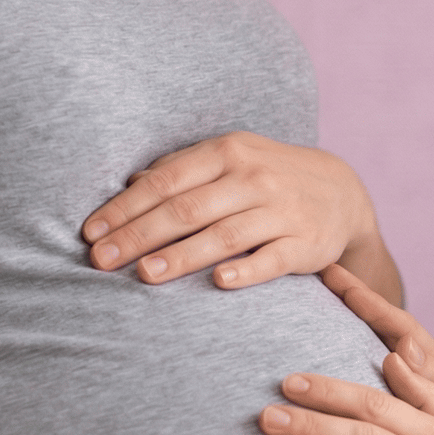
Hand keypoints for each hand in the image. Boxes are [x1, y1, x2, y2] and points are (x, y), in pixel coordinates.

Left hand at [81, 132, 403, 303]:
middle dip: (139, 235)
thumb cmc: (267, 177)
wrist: (342, 193)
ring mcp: (282, 211)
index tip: (91, 234)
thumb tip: (127, 186)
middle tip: (101, 261)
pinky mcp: (307, 243)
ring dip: (181, 256)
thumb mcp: (229, 159)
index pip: (165, 181)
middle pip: (187, 209)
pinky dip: (246, 270)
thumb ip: (181, 170)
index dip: (125, 208)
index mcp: (227, 152)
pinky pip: (273, 259)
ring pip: (224, 235)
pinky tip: (218, 282)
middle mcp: (254, 178)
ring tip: (144, 275)